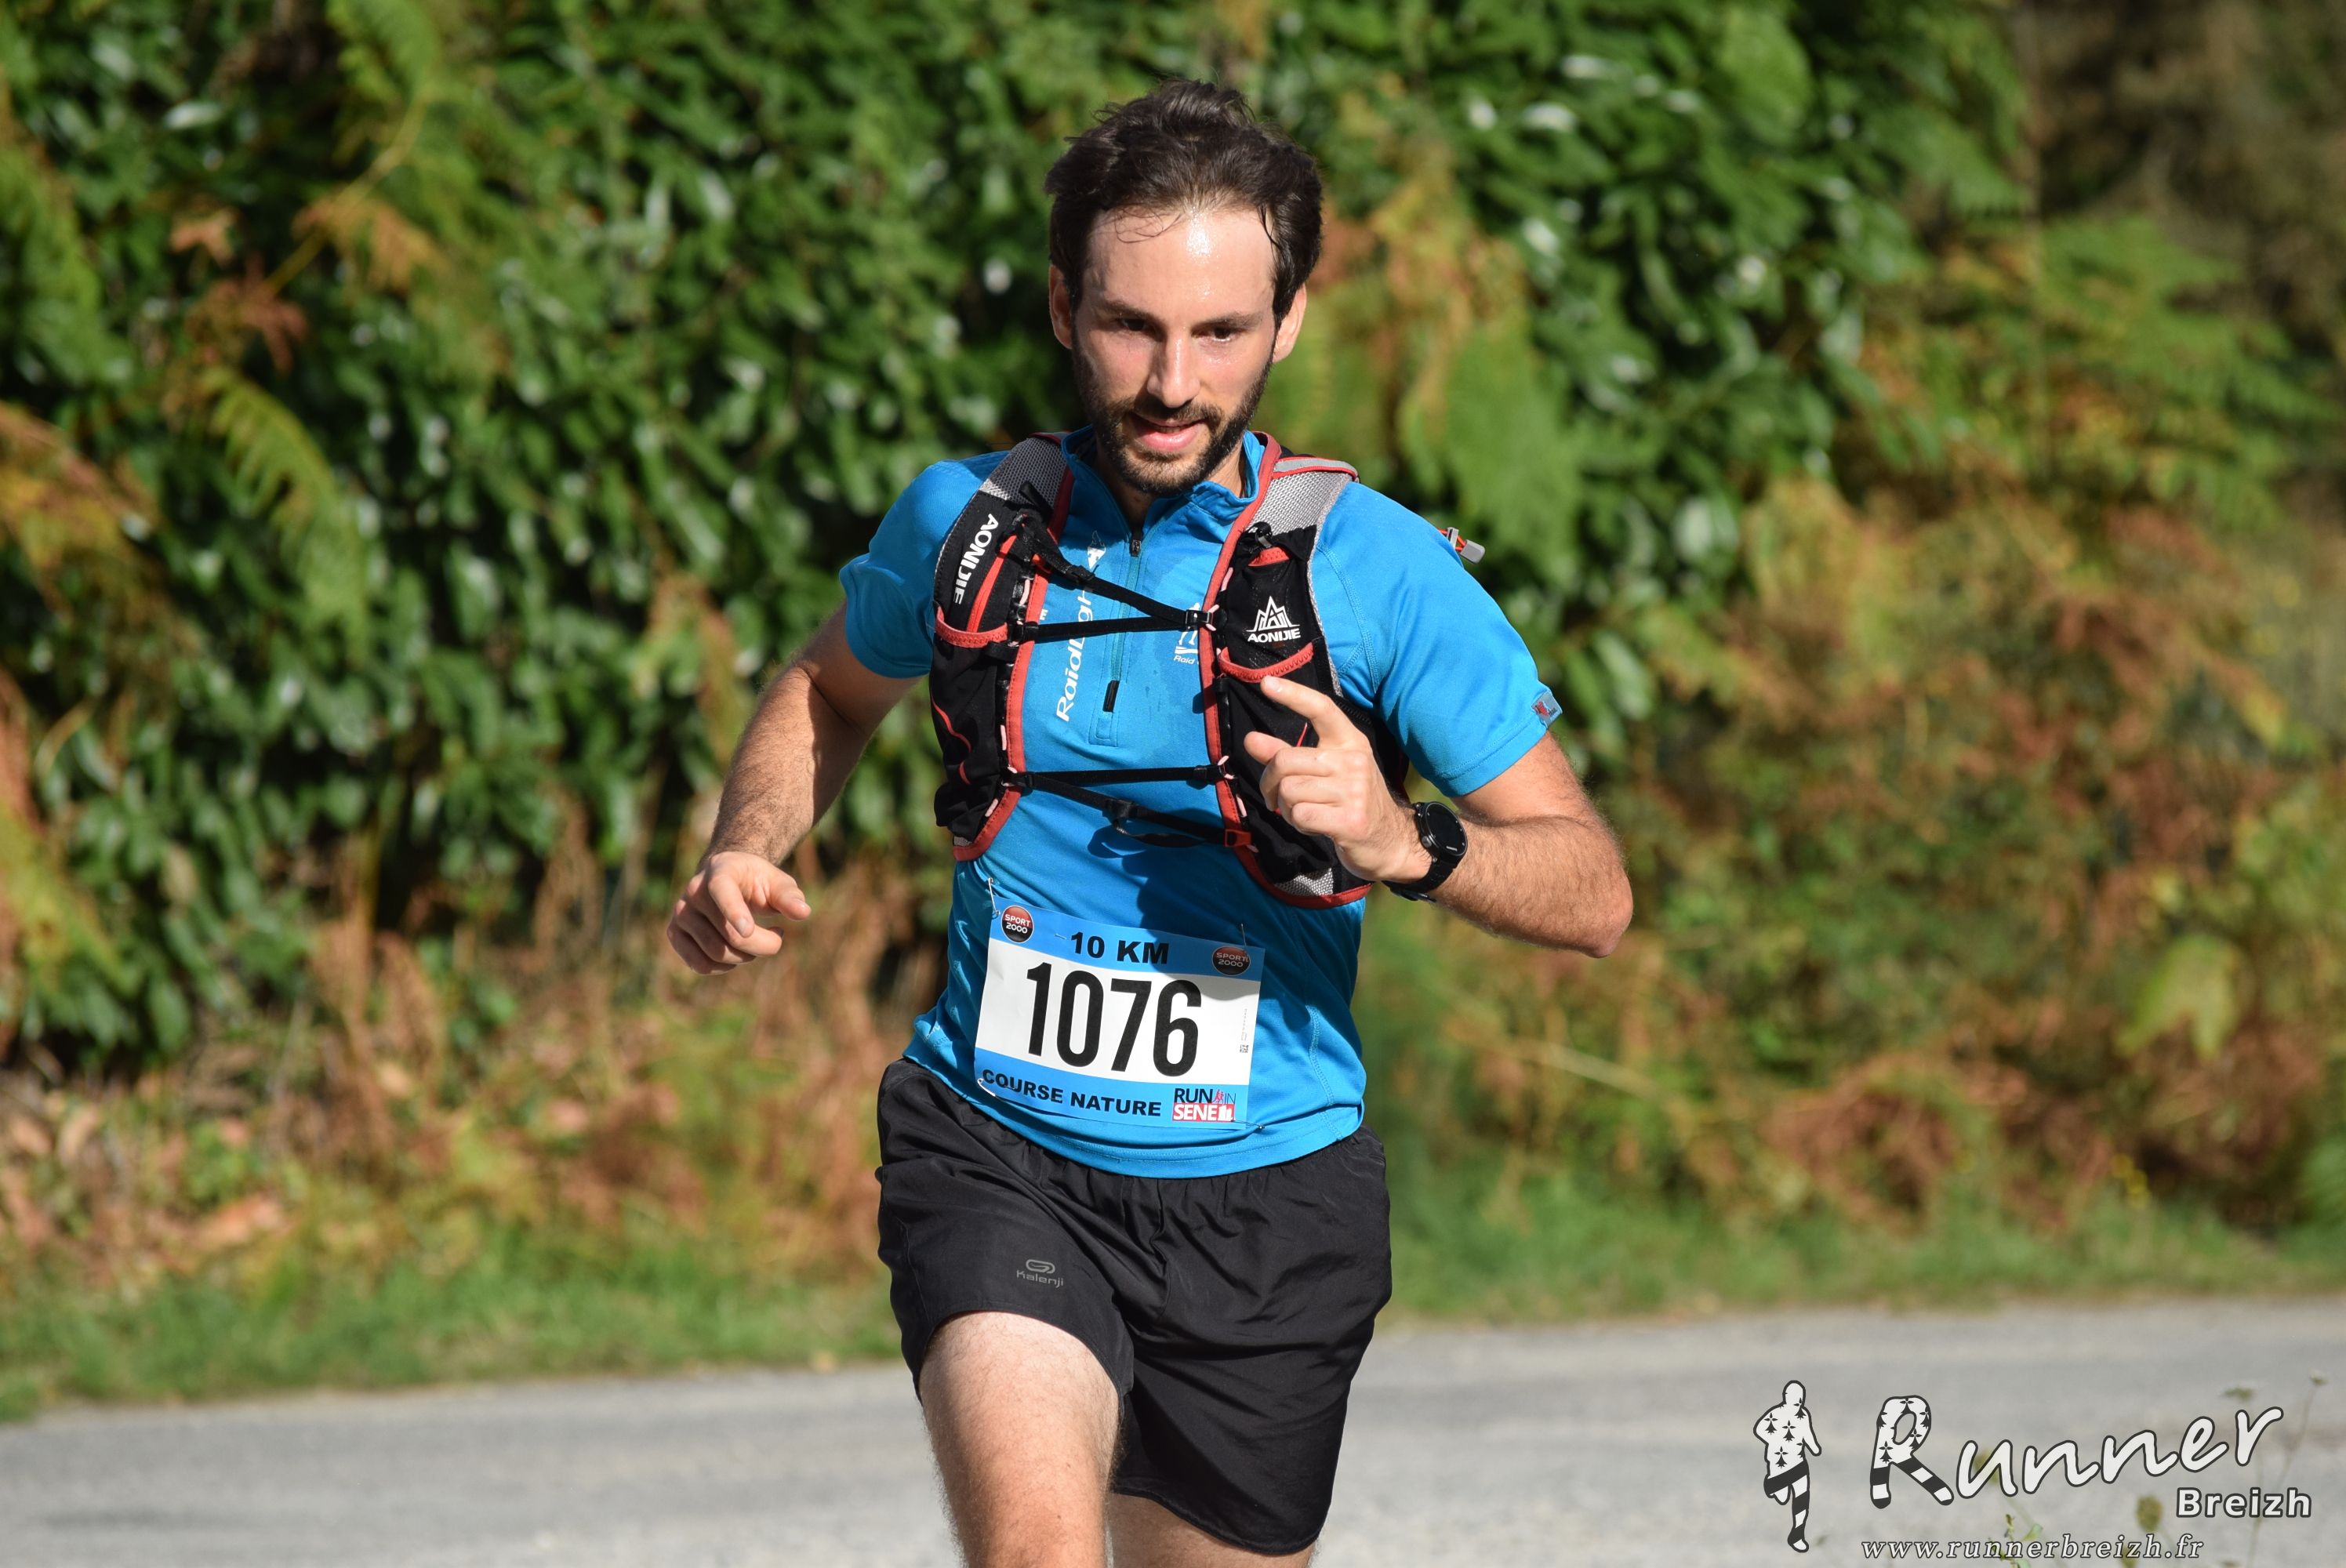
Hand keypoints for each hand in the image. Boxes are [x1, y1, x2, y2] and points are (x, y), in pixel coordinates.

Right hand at [666, 850, 811, 973]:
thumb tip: (803, 912)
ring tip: (756, 941)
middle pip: (729, 935)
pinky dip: (722, 967)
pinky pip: (699, 964)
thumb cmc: (756, 881)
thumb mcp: (777, 882)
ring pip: (715, 953)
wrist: (725, 879)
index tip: (747, 931)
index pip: (722, 891)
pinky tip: (735, 953)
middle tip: (778, 936)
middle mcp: (694, 890)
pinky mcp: (674, 933)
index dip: (733, 911)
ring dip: (745, 957)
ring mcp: (681, 913)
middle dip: (762, 946)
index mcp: (720, 870)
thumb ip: (789, 896)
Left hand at [1240, 675, 1429, 883]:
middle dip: (1270, 783)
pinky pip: (1300, 814)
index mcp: (1349, 742)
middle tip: (1276, 798)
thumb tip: (1250, 739)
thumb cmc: (1349, 801)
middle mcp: (1353, 761)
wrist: (1388, 841)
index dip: (1294, 695)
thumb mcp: (1323, 772)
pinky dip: (1297, 823)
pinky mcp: (1351, 820)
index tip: (1266, 683)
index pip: (1322, 709)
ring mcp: (1355, 790)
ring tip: (1304, 812)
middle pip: (1285, 760)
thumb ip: (1286, 755)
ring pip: (1289, 790)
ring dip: (1286, 807)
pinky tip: (1313, 825)